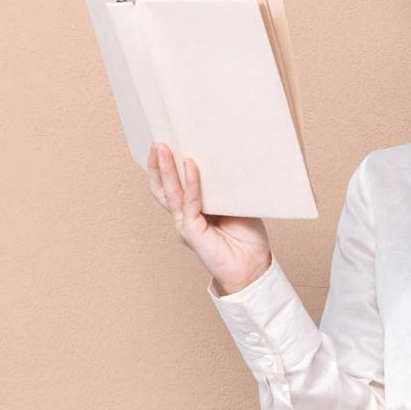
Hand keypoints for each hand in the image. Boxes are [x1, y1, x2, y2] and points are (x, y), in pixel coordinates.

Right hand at [145, 142, 270, 294]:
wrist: (253, 267)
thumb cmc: (247, 238)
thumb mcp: (236, 204)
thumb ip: (225, 188)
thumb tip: (225, 160)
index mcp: (193, 211)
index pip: (173, 187)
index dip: (165, 168)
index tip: (164, 144)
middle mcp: (185, 217)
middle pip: (163, 189)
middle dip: (158, 165)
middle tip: (157, 142)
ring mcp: (186, 225)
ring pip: (171, 194)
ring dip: (166, 170)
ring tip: (163, 149)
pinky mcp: (192, 233)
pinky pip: (190, 203)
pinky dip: (191, 183)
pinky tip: (190, 165)